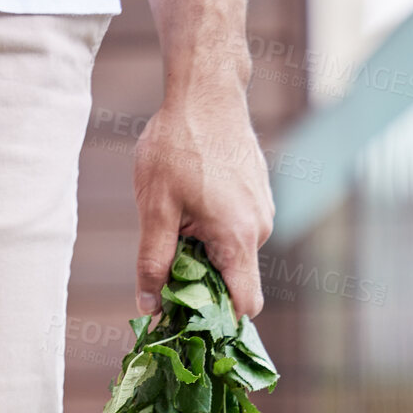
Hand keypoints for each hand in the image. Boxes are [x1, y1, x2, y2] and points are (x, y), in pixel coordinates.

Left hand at [132, 79, 273, 319]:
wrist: (205, 91)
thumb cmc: (177, 146)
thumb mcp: (155, 210)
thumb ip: (153, 263)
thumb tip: (150, 309)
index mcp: (238, 238)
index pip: (244, 305)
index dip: (216, 321)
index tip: (184, 319)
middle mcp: (260, 228)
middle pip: (233, 282)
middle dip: (200, 284)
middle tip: (162, 267)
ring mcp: (262, 210)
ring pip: (231, 254)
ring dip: (202, 253)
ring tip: (174, 222)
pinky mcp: (257, 195)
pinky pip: (235, 230)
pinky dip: (211, 231)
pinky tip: (188, 205)